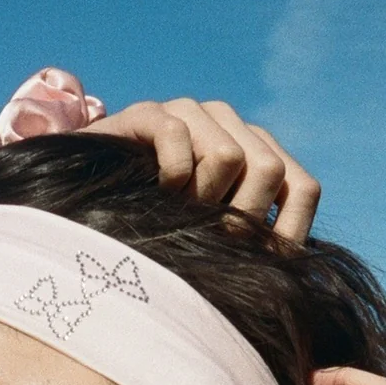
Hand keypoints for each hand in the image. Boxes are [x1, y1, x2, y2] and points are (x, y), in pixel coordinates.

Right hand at [80, 99, 321, 241]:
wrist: (83, 210)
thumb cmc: (156, 237)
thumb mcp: (213, 247)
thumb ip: (253, 249)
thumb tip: (291, 272)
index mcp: (256, 155)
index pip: (302, 190)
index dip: (282, 233)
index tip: (248, 264)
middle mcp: (230, 126)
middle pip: (269, 171)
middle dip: (236, 217)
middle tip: (200, 237)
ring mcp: (190, 113)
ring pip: (228, 156)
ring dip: (198, 199)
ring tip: (173, 212)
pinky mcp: (148, 113)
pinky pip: (177, 137)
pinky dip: (169, 177)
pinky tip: (154, 191)